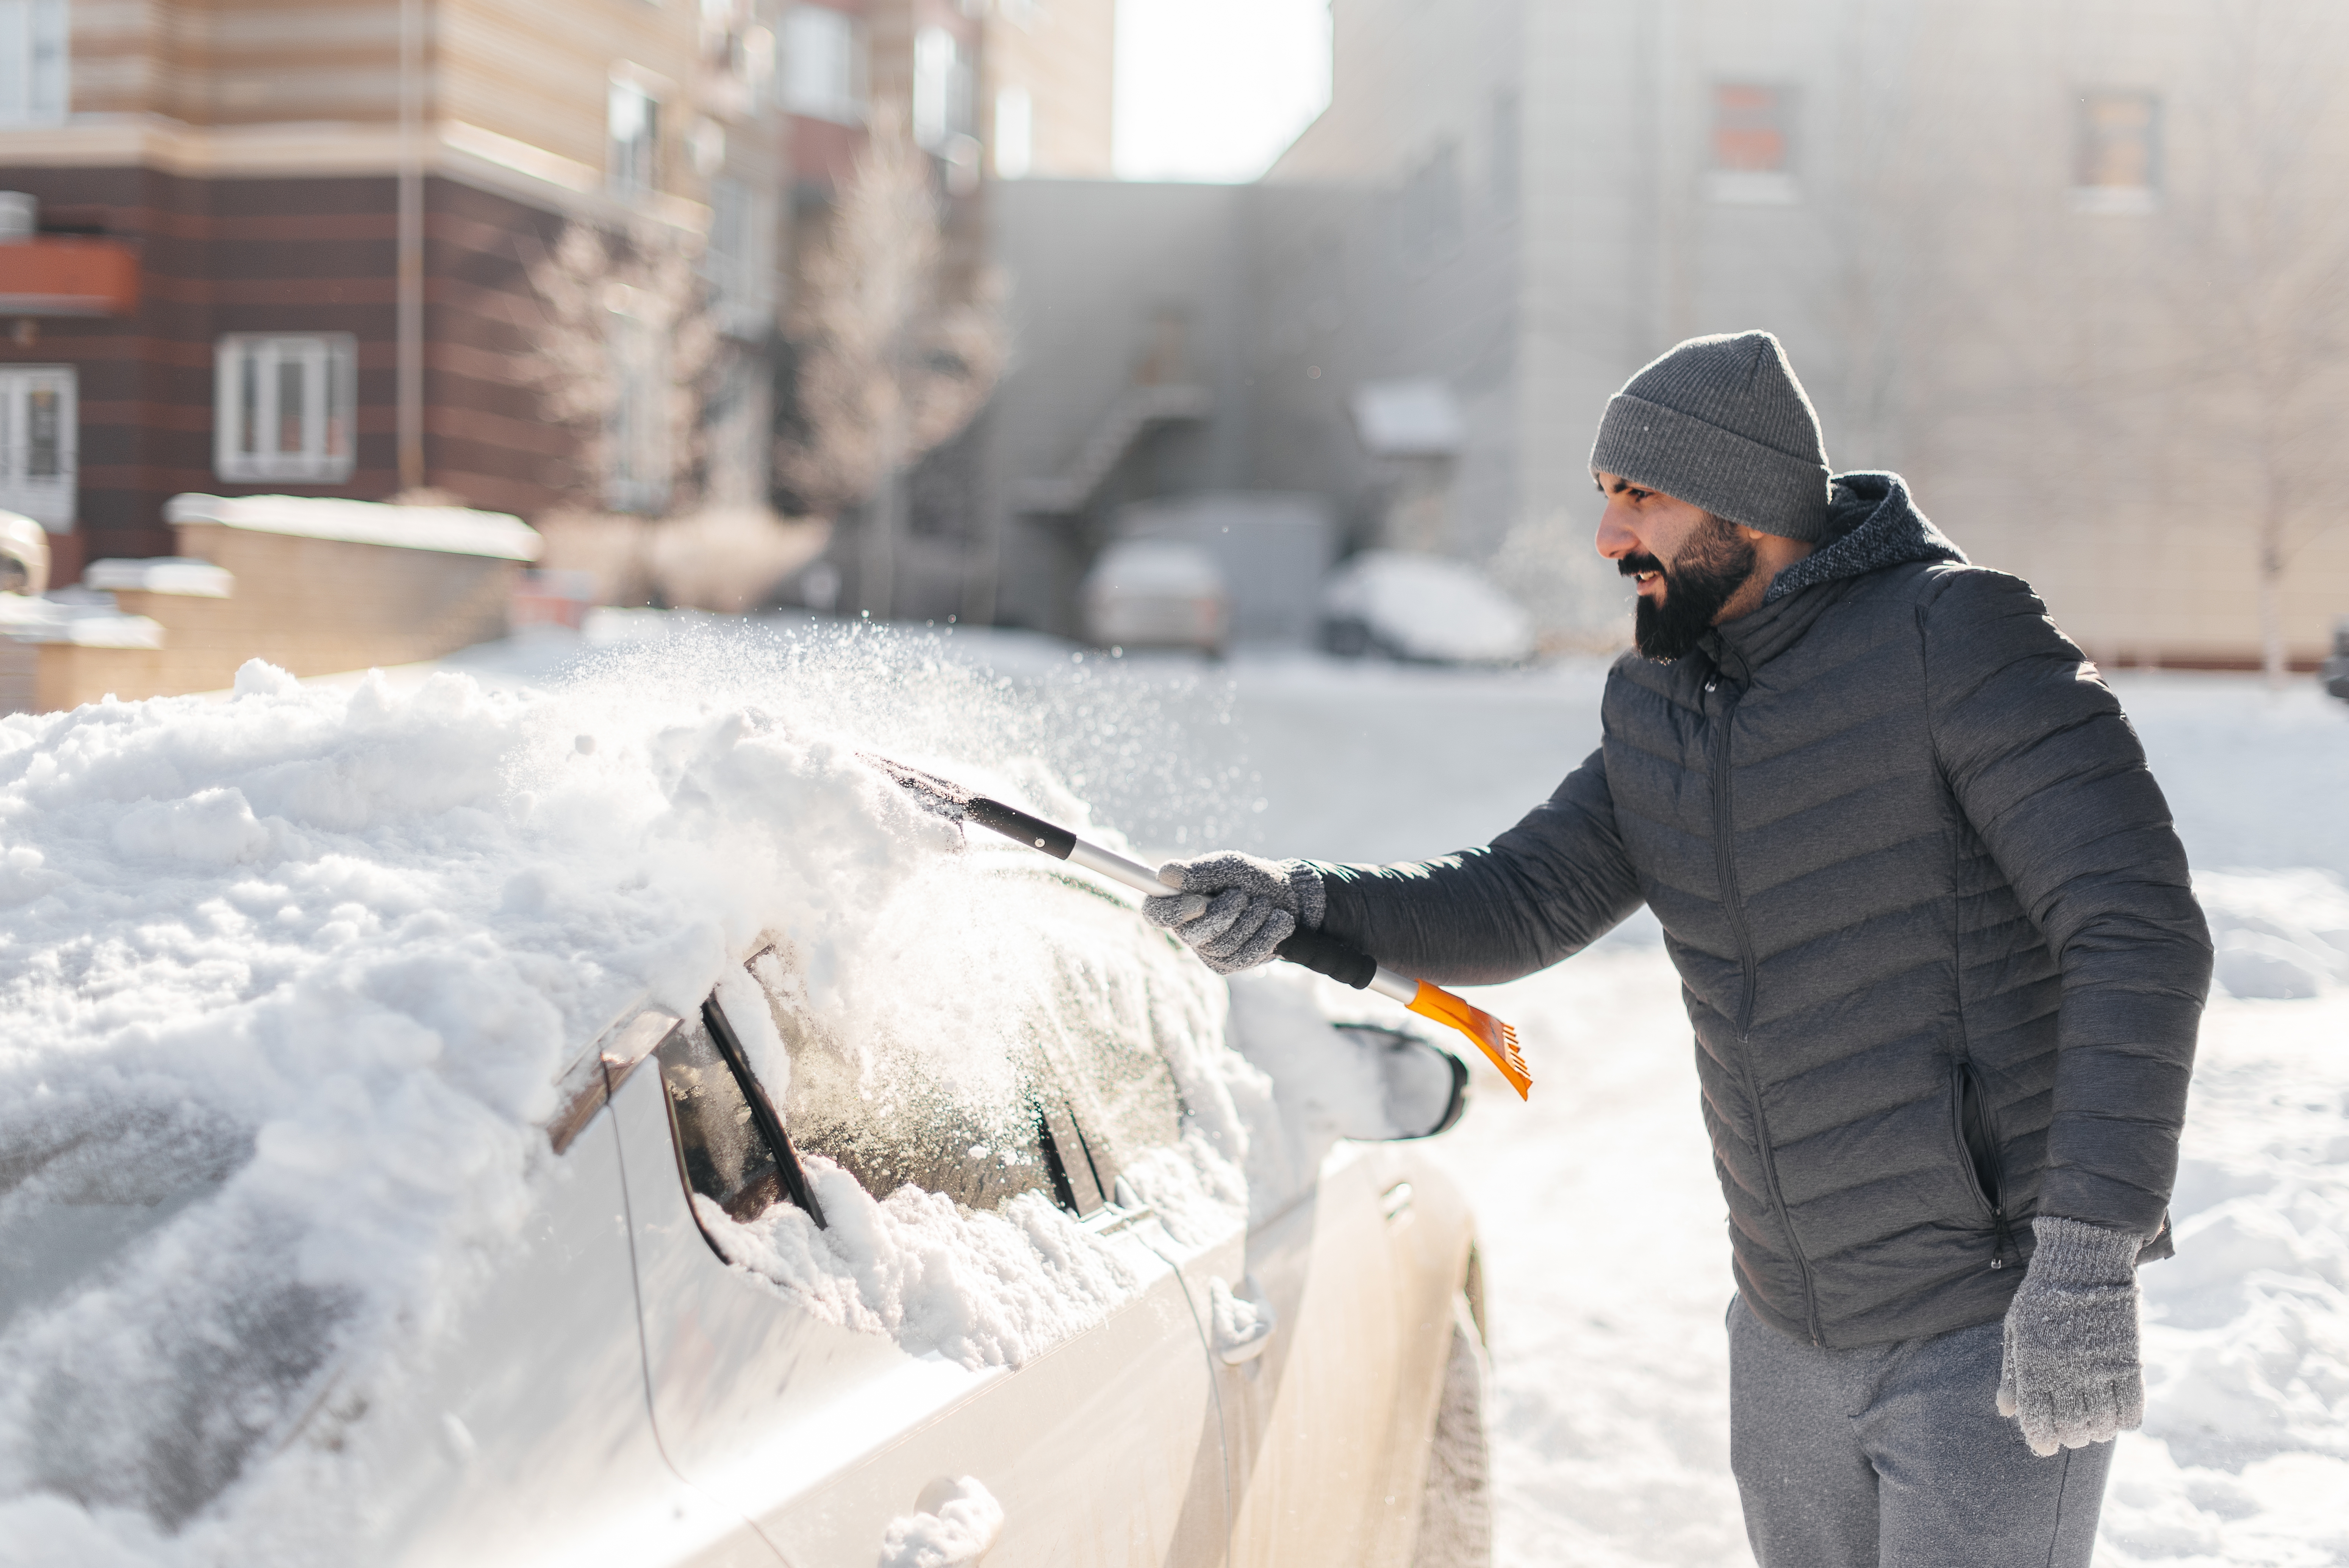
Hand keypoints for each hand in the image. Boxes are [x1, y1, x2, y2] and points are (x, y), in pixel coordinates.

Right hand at [1142, 851, 1324, 974]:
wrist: (1289, 900)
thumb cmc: (1252, 879)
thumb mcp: (1230, 867)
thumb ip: (1199, 872)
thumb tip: (1165, 873)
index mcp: (1180, 900)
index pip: (1155, 912)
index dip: (1172, 912)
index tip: (1199, 902)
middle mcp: (1188, 929)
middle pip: (1194, 934)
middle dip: (1227, 913)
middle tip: (1244, 895)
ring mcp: (1208, 951)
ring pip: (1224, 946)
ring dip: (1253, 920)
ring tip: (1265, 905)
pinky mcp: (1229, 965)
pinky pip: (1244, 958)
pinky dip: (1267, 935)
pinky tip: (1276, 923)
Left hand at [1997, 1216, 2145, 1455]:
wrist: (2084, 1262)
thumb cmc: (2042, 1296)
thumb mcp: (2016, 1330)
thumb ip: (2011, 1372)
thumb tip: (2005, 1412)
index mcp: (2034, 1364)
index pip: (2037, 1421)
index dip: (2041, 1440)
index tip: (2044, 1445)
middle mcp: (2067, 1372)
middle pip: (2072, 1429)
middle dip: (2069, 1436)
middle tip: (2070, 1430)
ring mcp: (2100, 1369)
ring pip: (2102, 1425)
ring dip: (2097, 1431)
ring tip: (2092, 1423)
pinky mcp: (2128, 1363)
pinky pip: (2132, 1410)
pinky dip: (2125, 1421)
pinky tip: (2117, 1416)